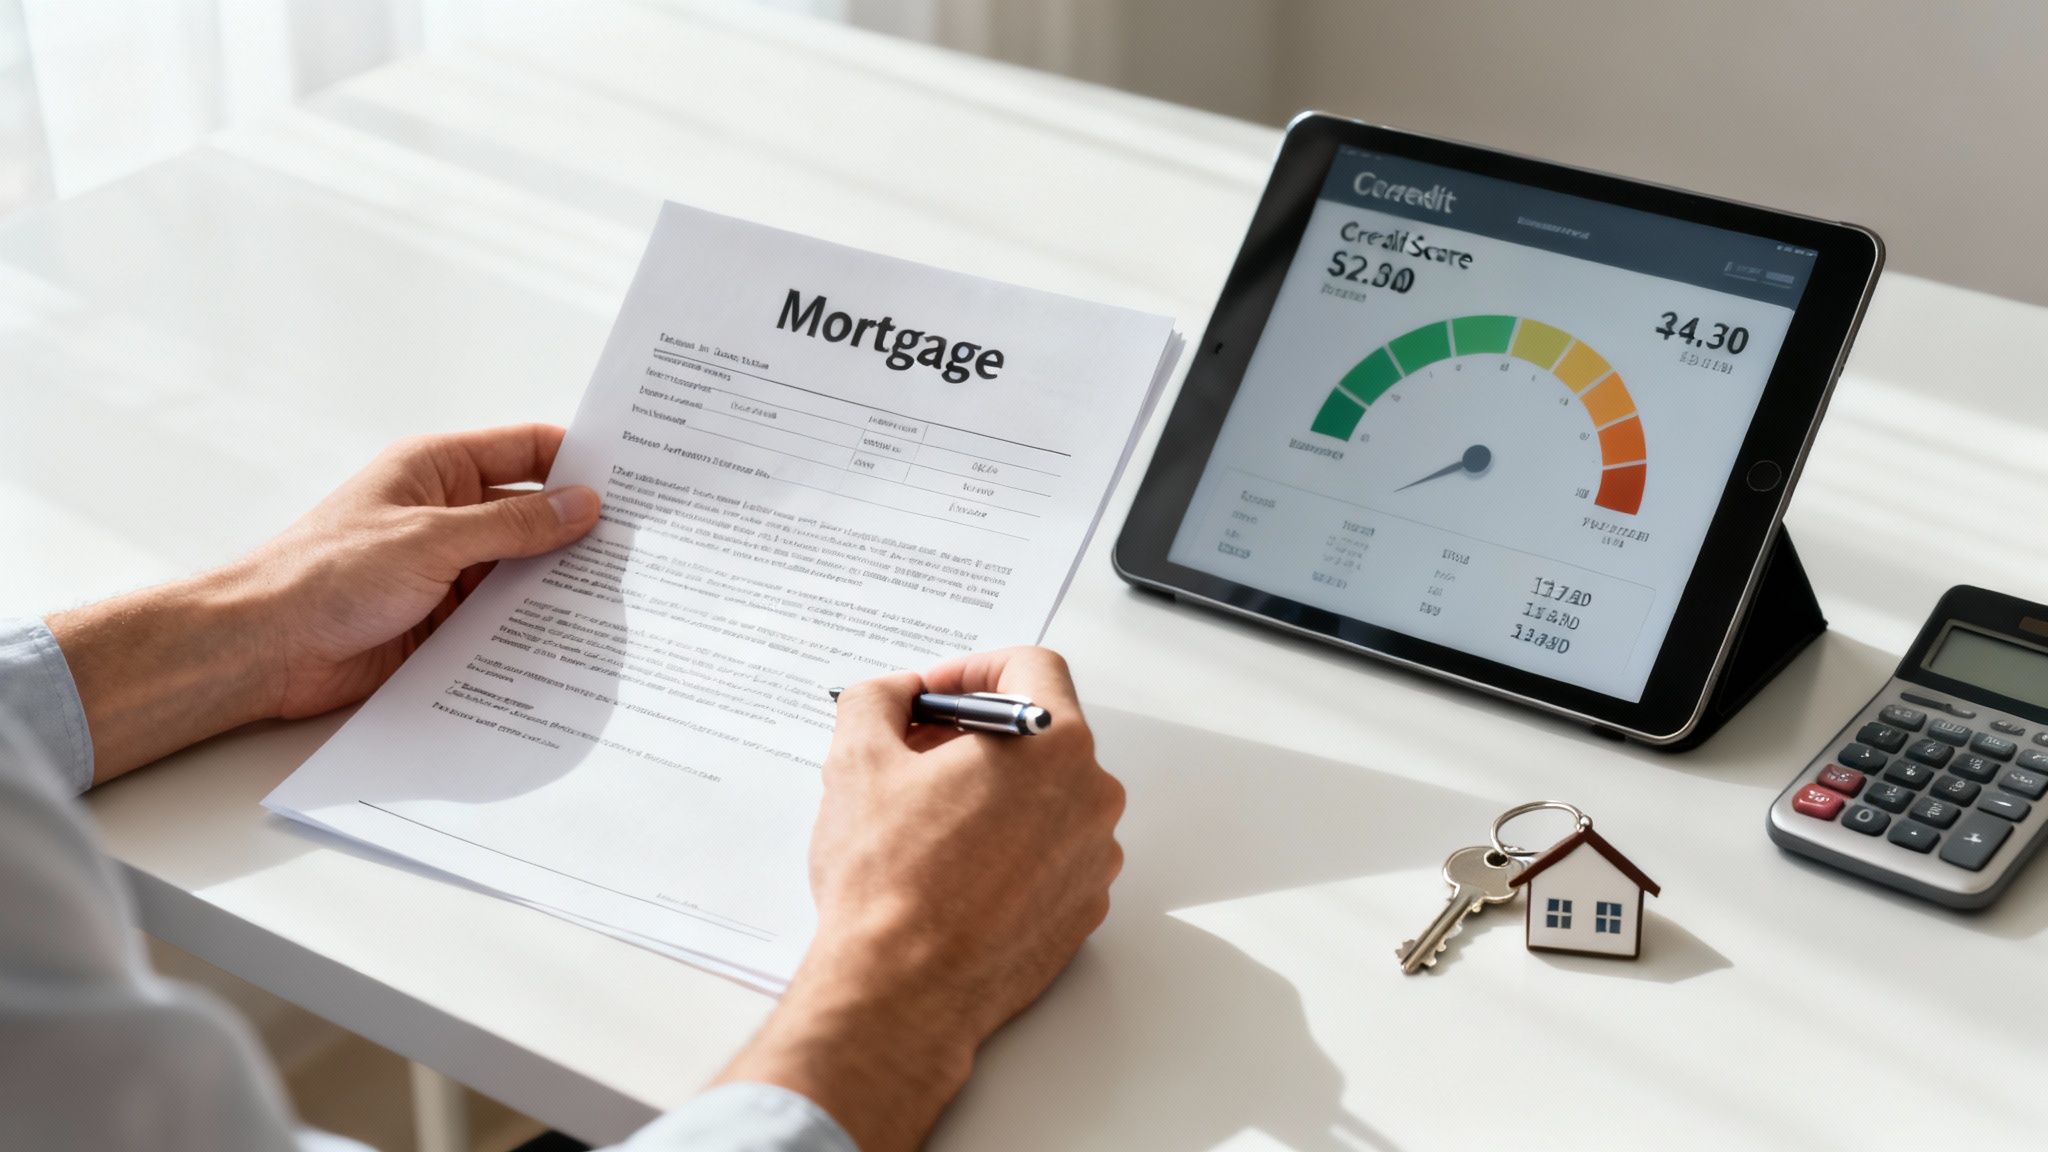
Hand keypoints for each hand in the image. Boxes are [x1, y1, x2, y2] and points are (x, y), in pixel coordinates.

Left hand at [47, 425, 600, 783]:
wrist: (264, 650)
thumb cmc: (325, 575)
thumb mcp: (432, 540)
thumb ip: (513, 525)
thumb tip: (584, 505)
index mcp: (437, 470)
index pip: (527, 450)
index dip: (581, 459)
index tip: (638, 478)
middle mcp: (448, 515)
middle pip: (534, 513)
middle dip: (583, 528)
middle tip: (647, 545)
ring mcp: (448, 570)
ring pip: (525, 570)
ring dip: (561, 583)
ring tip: (623, 596)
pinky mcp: (444, 621)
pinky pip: (504, 618)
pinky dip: (535, 625)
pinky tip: (574, 638)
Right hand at [716, 647, 1123, 1151]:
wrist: (902, 993)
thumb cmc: (888, 883)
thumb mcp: (858, 759)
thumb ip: (878, 700)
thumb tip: (894, 693)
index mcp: (1053, 743)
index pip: (1030, 666)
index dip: (971, 669)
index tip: (932, 694)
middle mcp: (1092, 796)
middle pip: (1039, 733)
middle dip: (974, 734)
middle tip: (913, 755)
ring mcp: (1094, 858)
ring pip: (1045, 796)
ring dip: (991, 792)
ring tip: (925, 819)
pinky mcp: (1083, 910)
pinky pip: (1050, 853)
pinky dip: (1008, 846)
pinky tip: (952, 869)